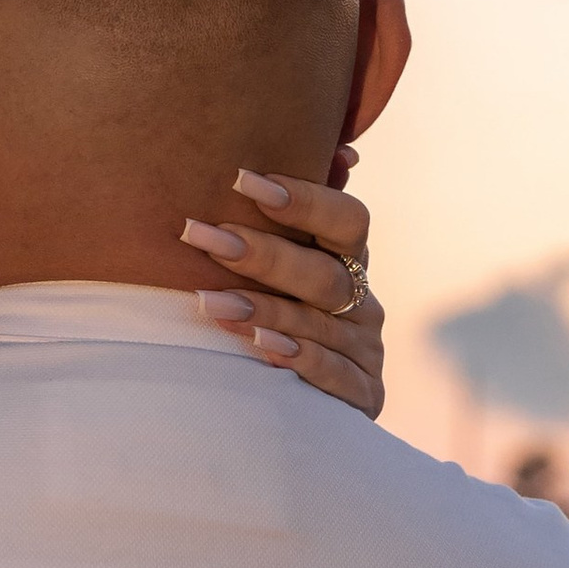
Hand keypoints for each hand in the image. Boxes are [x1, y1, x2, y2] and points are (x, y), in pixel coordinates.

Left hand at [179, 171, 385, 419]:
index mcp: (349, 262)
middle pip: (325, 273)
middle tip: (201, 236)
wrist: (296, 415)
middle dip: (261, 253)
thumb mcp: (279, 273)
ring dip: (265, 308)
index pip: (348, 219)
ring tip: (210, 300)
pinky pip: (334, 372)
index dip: (304, 199)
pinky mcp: (365, 395)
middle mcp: (364, 302)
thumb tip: (336, 152)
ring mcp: (367, 349)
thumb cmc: (276, 323)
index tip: (243, 181)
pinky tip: (260, 344)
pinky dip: (298, 356)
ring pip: (321, 322)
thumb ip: (291, 220)